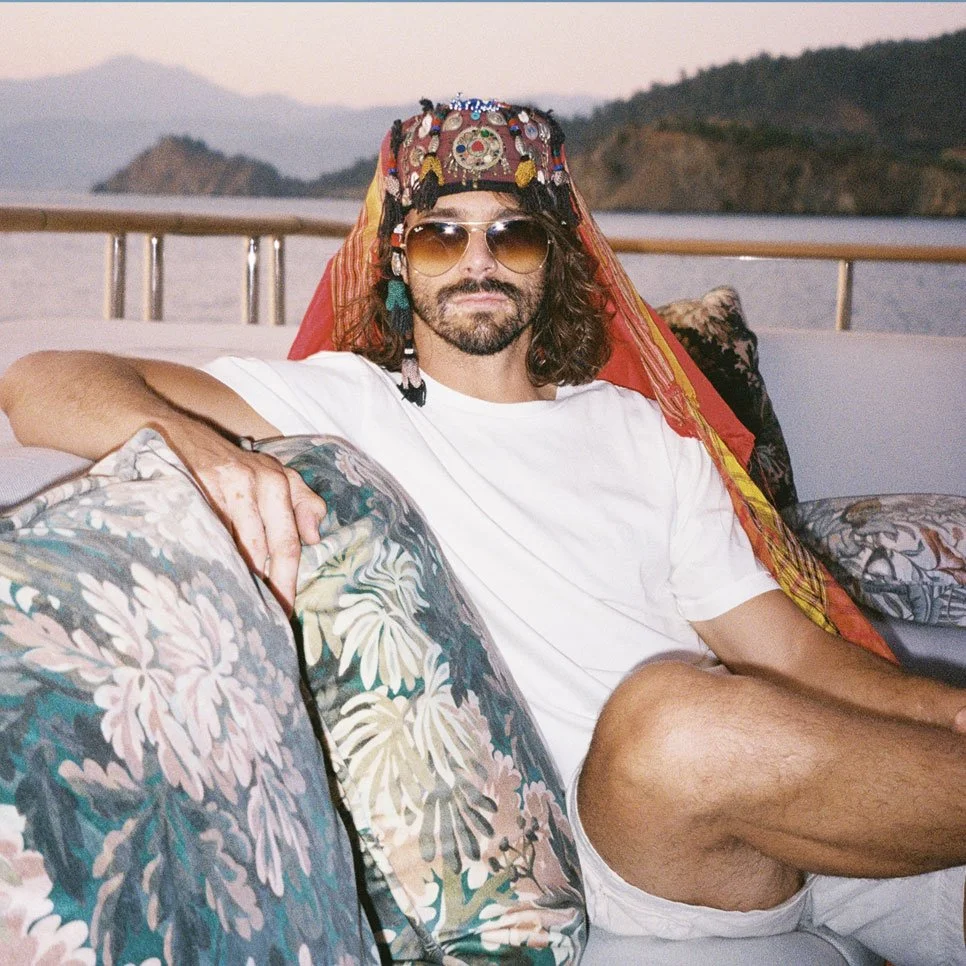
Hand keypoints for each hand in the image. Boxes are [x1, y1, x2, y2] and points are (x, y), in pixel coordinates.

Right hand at [162, 420, 326, 612]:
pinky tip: (207, 580)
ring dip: (235, 577)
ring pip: (231, 546)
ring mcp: (218, 487)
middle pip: (260, 549)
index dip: (285, 581)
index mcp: (277, 483)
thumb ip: (303, 503)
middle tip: (261, 620)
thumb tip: (314, 538)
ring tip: (236, 607)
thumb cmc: (235, 465)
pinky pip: (203, 536)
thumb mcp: (275, 474)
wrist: (177, 434)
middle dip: (262, 586)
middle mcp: (251, 483)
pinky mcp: (187, 492)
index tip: (285, 610)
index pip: (287, 544)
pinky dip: (208, 559)